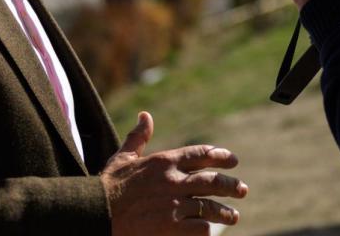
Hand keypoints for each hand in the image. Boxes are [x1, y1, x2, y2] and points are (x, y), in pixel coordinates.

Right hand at [101, 112, 248, 234]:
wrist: (96, 213)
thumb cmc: (108, 186)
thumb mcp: (123, 157)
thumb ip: (138, 137)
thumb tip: (145, 115)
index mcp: (164, 161)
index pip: (201, 155)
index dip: (221, 156)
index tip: (233, 161)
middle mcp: (173, 181)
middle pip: (212, 181)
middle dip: (231, 185)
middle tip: (242, 190)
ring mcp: (173, 205)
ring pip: (210, 206)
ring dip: (225, 212)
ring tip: (234, 216)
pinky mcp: (170, 227)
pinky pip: (199, 228)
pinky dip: (207, 229)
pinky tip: (210, 231)